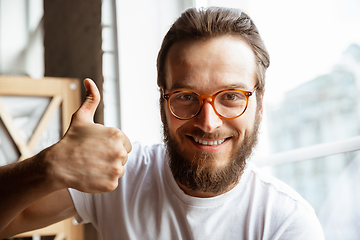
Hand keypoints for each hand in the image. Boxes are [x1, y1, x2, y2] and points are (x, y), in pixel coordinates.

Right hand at [43, 78, 131, 192]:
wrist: (58, 164)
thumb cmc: (71, 139)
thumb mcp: (81, 117)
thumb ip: (91, 99)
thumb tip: (89, 81)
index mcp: (118, 136)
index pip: (125, 144)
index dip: (111, 146)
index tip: (98, 147)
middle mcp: (120, 152)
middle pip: (122, 156)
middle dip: (111, 156)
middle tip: (94, 156)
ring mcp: (116, 169)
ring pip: (118, 169)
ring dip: (108, 168)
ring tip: (92, 165)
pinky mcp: (111, 184)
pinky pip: (112, 181)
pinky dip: (104, 180)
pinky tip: (91, 175)